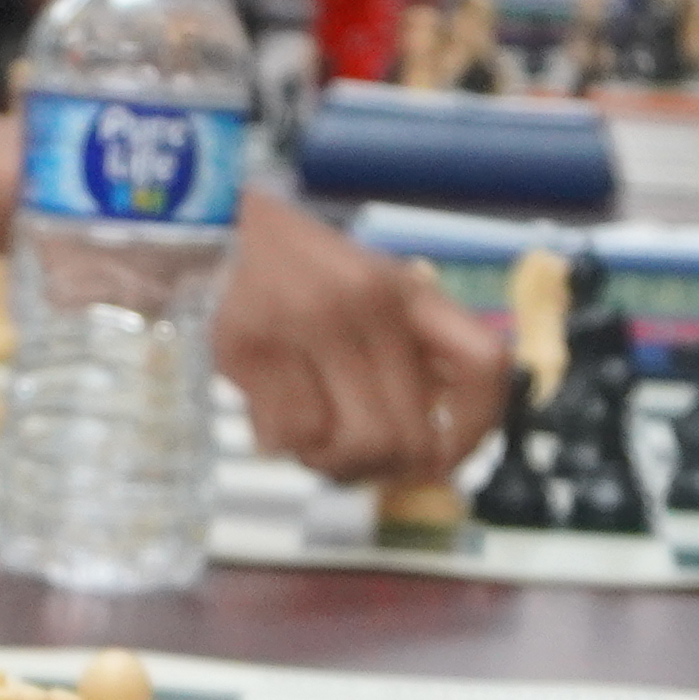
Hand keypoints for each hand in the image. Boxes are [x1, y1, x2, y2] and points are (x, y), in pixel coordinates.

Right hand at [214, 196, 509, 486]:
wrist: (215, 231)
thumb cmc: (303, 275)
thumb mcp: (374, 294)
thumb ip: (410, 353)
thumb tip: (436, 449)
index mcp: (408, 291)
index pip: (483, 365)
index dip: (476, 428)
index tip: (446, 460)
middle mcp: (365, 305)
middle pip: (408, 436)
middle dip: (386, 469)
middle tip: (362, 465)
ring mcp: (305, 325)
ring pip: (350, 447)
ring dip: (332, 464)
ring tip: (315, 442)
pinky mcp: (250, 347)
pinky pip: (289, 437)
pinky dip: (285, 443)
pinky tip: (276, 417)